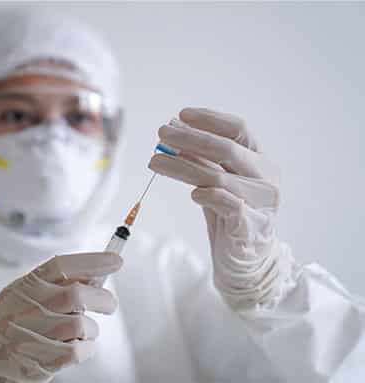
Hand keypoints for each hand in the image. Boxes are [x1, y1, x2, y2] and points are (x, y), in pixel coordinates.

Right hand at [0, 252, 121, 382]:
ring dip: (91, 329)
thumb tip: (98, 271)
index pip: (62, 266)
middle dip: (102, 298)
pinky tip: (76, 346)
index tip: (116, 260)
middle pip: (76, 295)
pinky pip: (78, 350)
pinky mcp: (39, 360)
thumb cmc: (14, 320)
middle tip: (109, 304)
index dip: (91, 261)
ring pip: (81, 325)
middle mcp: (26, 307)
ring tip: (81, 331)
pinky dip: (86, 348)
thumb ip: (56, 282)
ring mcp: (31, 334)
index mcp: (25, 285)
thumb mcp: (25, 293)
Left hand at [148, 108, 290, 310]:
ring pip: (217, 176)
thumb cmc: (229, 215)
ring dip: (181, 166)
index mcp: (260, 160)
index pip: (238, 129)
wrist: (246, 260)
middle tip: (161, 134)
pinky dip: (208, 196)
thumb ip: (202, 159)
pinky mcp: (249, 225)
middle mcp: (265, 177)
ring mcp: (260, 202)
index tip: (181, 115)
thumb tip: (176, 130)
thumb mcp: (215, 180)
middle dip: (190, 138)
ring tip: (155, 162)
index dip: (210, 119)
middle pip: (226, 148)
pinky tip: (192, 194)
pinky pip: (228, 204)